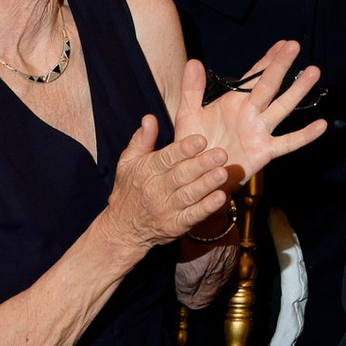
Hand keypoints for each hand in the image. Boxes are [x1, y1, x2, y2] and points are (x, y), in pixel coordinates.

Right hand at [107, 113, 237, 259]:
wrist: (122, 228)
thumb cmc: (129, 188)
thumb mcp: (128, 162)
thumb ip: (142, 139)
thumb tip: (149, 117)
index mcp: (147, 170)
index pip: (167, 158)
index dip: (184, 149)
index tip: (201, 140)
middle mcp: (156, 189)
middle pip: (181, 175)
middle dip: (202, 164)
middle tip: (221, 154)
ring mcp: (166, 209)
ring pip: (189, 195)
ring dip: (207, 184)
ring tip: (223, 173)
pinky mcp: (175, 225)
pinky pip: (192, 216)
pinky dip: (206, 208)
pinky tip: (220, 198)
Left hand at [175, 40, 328, 187]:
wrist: (196, 175)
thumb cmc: (194, 145)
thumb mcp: (188, 114)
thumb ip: (192, 89)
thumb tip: (193, 61)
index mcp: (235, 102)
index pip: (254, 76)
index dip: (267, 59)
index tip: (282, 43)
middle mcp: (251, 113)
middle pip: (269, 85)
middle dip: (281, 65)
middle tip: (295, 46)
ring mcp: (260, 131)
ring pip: (282, 107)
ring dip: (297, 90)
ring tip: (313, 72)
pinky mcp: (264, 151)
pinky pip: (287, 143)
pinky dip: (304, 135)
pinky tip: (321, 125)